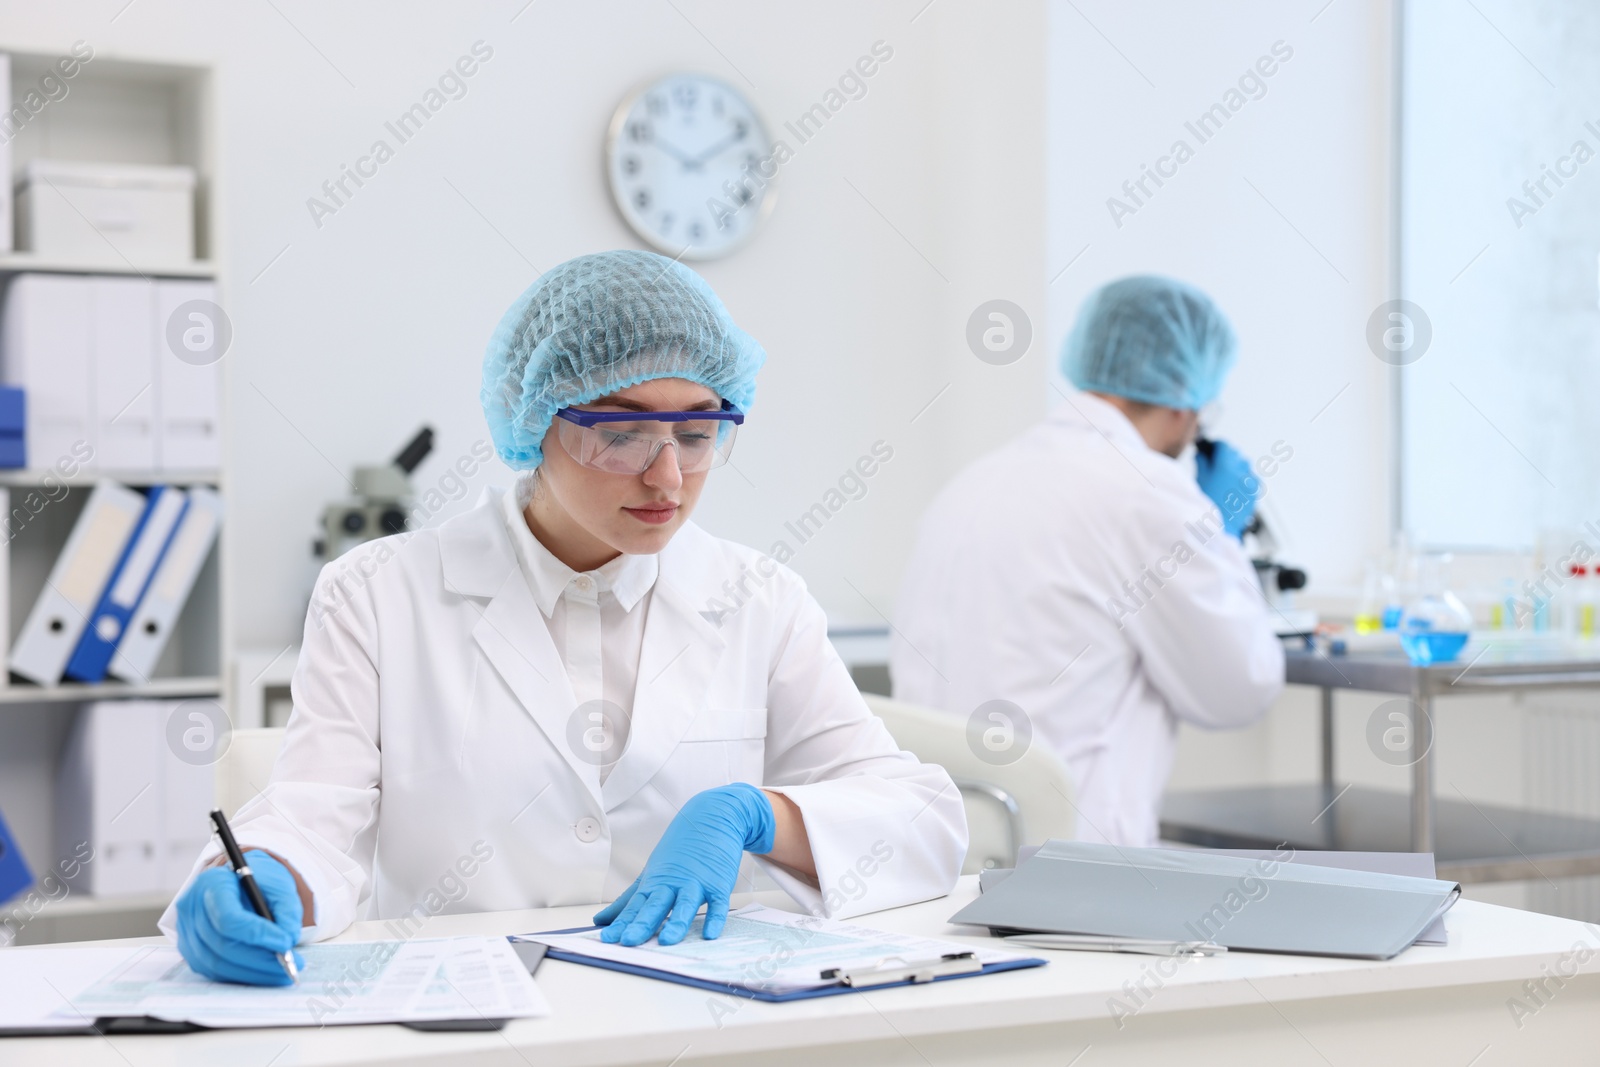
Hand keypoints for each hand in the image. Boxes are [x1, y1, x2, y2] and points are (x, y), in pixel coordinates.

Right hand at [176, 850, 304, 985]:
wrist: (237, 883)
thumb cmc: (258, 881)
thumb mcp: (279, 884)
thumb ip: (287, 909)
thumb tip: (289, 939)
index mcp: (212, 883)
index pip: (228, 918)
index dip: (258, 934)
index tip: (285, 943)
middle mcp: (192, 908)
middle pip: (222, 945)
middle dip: (259, 960)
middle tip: (290, 965)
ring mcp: (186, 932)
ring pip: (216, 963)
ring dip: (252, 972)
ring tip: (281, 972)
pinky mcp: (190, 951)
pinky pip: (213, 971)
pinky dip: (241, 974)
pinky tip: (263, 972)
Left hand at [592, 783, 774, 946]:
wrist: (713, 816)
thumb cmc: (681, 849)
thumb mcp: (651, 872)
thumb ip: (627, 900)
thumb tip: (601, 920)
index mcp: (654, 882)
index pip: (634, 906)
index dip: (621, 922)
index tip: (607, 939)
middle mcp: (673, 883)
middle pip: (655, 906)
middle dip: (642, 924)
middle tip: (629, 941)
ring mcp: (696, 883)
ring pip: (685, 904)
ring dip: (676, 922)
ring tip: (666, 940)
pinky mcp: (719, 884)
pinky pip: (718, 903)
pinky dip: (715, 918)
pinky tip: (710, 934)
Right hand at [1195, 439, 1258, 538]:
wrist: (1220, 528)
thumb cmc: (1209, 507)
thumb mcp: (1200, 481)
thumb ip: (1202, 463)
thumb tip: (1203, 456)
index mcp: (1227, 466)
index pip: (1225, 446)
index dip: (1218, 445)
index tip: (1214, 447)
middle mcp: (1241, 472)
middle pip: (1236, 455)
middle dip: (1227, 456)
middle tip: (1216, 462)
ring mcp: (1250, 483)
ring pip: (1245, 467)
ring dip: (1237, 467)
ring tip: (1226, 476)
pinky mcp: (1255, 493)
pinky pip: (1251, 480)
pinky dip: (1244, 480)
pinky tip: (1234, 487)